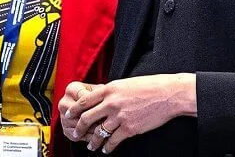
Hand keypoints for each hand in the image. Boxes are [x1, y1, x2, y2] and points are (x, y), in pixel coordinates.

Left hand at [62, 73, 196, 153]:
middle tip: (75, 133)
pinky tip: (106, 149)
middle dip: (79, 128)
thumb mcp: (124, 84)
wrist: (166, 95)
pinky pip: (113, 140)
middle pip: (87, 117)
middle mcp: (111, 103)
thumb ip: (110, 92)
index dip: (74, 110)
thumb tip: (100, 97)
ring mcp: (120, 117)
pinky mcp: (130, 128)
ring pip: (99, 132)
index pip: (84, 100)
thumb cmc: (147, 86)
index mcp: (109, 89)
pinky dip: (108, 147)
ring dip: (93, 141)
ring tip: (90, 145)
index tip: (69, 115)